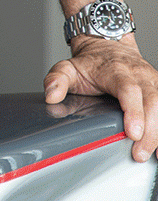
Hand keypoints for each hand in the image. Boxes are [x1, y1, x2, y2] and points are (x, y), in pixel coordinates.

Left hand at [44, 37, 157, 161]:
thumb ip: (57, 80)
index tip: (133, 132)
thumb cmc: (90, 63)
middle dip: (150, 130)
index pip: (129, 90)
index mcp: (116, 70)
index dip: (133, 111)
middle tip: (140, 153)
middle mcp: (139, 74)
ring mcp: (152, 80)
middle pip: (152, 101)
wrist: (108, 46)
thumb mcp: (68, 68)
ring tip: (155, 154)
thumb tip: (51, 95)